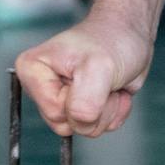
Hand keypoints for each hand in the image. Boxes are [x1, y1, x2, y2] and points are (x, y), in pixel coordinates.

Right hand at [15, 11, 153, 138]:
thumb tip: (79, 123)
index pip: (55, 112)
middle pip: (68, 125)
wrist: (132, 35)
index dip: (81, 101)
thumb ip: (84, 102)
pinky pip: (98, 127)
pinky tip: (115, 90)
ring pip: (85, 129)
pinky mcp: (80, 106)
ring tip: (110, 83)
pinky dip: (114, 112)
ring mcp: (61, 98)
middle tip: (105, 81)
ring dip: (108, 109)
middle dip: (97, 108)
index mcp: (32, 71)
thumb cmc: (113, 40)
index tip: (92, 76)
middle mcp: (41, 87)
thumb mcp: (99, 67)